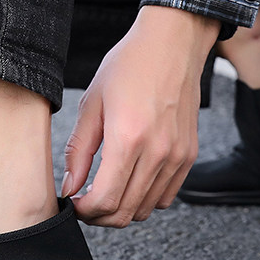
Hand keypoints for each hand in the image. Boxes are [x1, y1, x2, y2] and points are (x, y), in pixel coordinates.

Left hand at [61, 6, 218, 226]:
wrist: (172, 44)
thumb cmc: (128, 66)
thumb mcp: (92, 104)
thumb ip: (78, 151)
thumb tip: (70, 187)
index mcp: (128, 138)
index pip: (105, 200)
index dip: (85, 211)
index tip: (74, 203)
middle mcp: (158, 152)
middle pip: (126, 212)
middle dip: (100, 215)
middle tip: (85, 202)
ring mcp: (178, 156)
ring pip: (147, 209)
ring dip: (122, 209)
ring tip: (105, 191)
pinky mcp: (189, 155)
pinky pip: (167, 196)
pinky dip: (146, 199)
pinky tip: (130, 181)